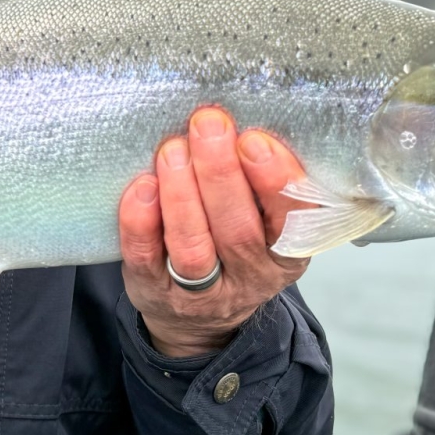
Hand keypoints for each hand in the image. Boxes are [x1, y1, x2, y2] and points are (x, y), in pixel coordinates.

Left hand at [118, 107, 311, 357]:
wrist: (198, 316)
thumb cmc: (234, 243)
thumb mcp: (265, 221)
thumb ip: (258, 180)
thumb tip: (236, 118)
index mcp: (288, 254)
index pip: (293, 222)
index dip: (275, 182)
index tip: (254, 140)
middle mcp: (250, 277)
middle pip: (238, 231)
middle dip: (221, 174)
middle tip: (207, 126)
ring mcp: (201, 292)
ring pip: (193, 246)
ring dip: (181, 194)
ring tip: (172, 150)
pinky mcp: (157, 292)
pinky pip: (146, 259)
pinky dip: (141, 222)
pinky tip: (141, 188)